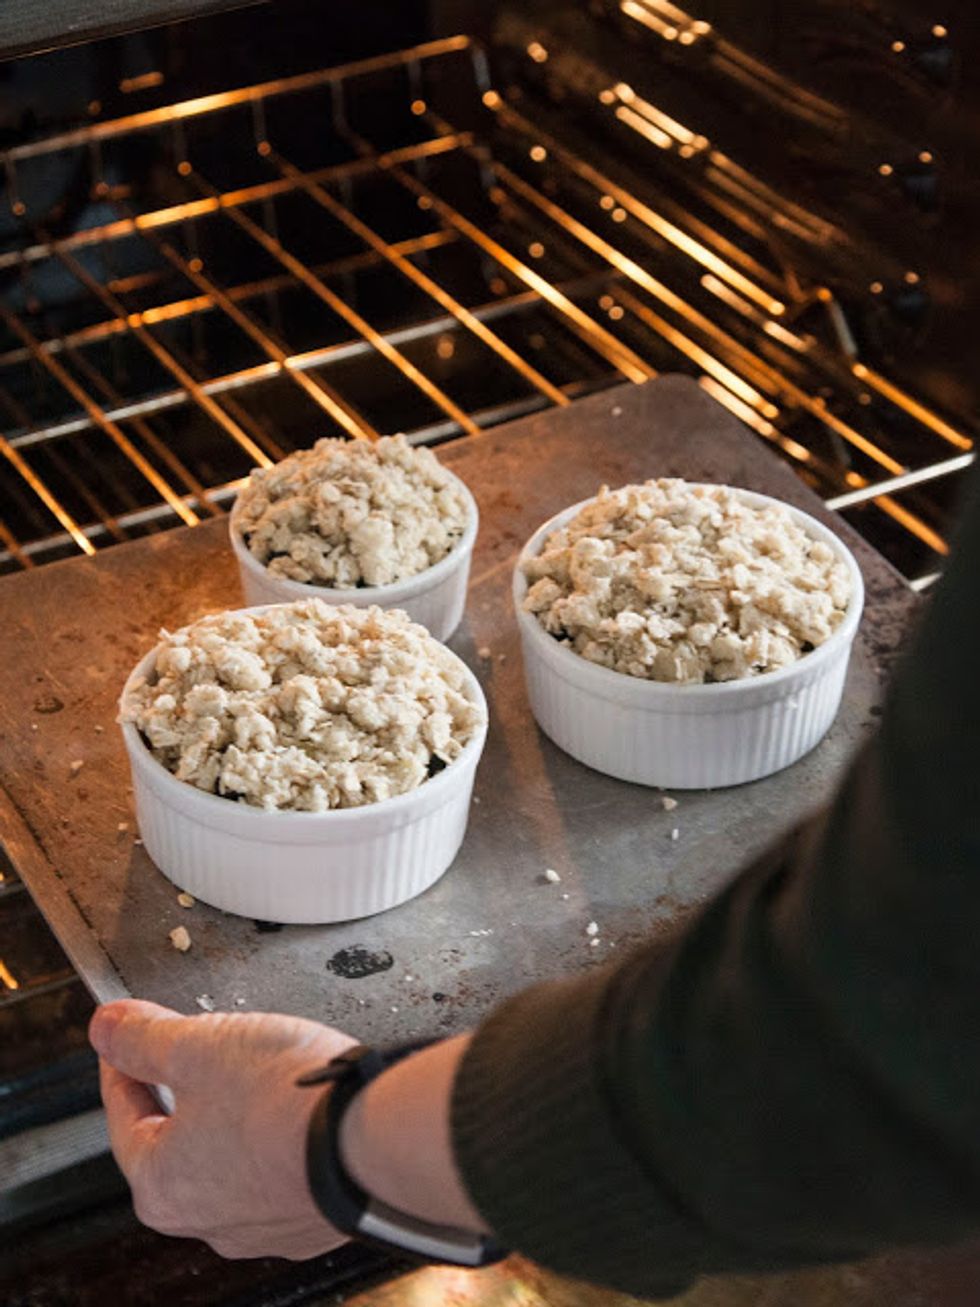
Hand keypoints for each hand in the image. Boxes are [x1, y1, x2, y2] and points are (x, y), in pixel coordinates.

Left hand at [89, 998, 354, 1258]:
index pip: (124, 1115)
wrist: (374, 1137)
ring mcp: (267, 1224)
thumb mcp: (199, 1046)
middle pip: (179, 1139)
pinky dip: (284, 1136)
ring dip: (239, 1113)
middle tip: (197, 1046)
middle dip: (186, 1089)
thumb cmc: (282, 1099)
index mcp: (161, 1186)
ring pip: (234, 1155)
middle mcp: (209, 1220)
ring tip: (263, 1069)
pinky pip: (284, 1168)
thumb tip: (106, 1027)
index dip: (123, 1063)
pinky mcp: (315, 1216)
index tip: (127, 1035)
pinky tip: (302, 1103)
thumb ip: (145, 1037)